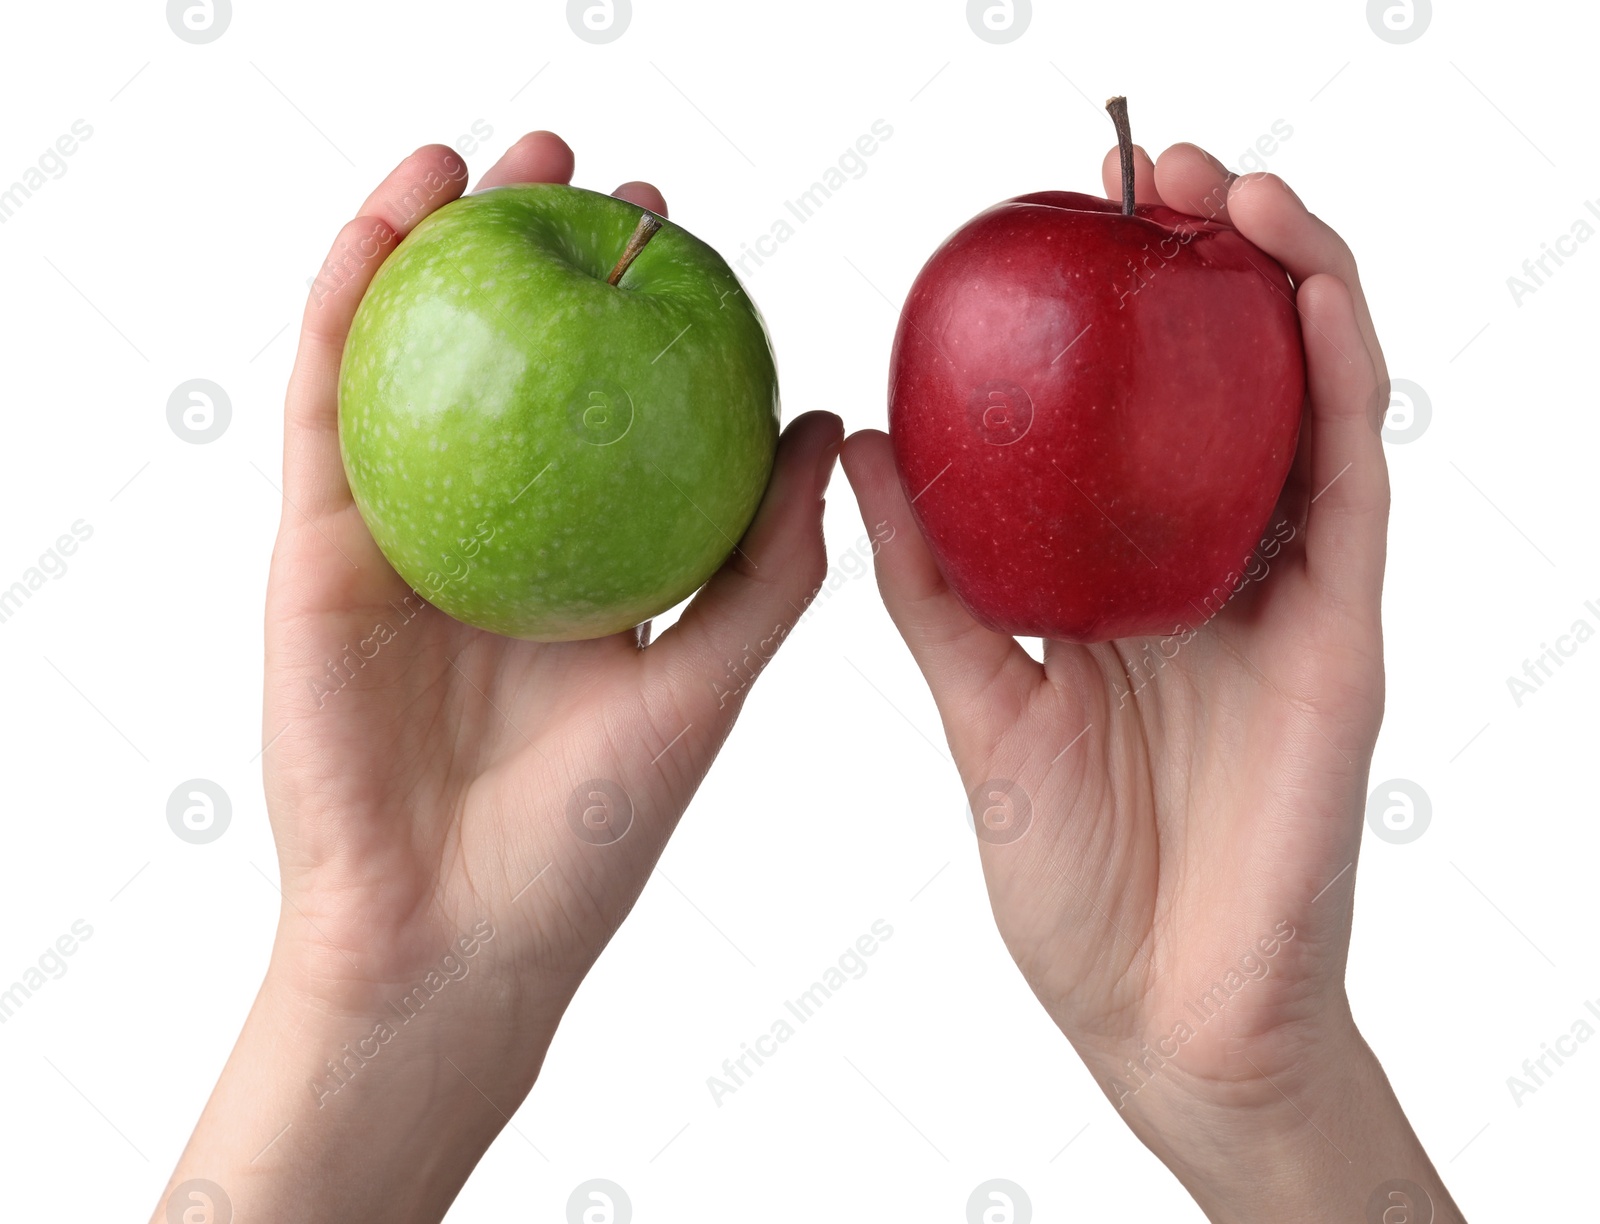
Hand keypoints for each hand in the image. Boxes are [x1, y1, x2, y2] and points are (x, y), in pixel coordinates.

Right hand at [155, 131, 841, 1223]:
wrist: (448, 934)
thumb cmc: (586, 836)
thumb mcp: (705, 687)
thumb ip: (765, 568)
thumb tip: (822, 430)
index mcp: (584, 562)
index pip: (611, 409)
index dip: (639, 318)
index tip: (679, 239)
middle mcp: (495, 532)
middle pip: (512, 365)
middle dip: (542, 257)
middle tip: (592, 180)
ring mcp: (401, 531)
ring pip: (410, 359)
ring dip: (435, 246)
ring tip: (483, 159)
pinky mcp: (316, 543)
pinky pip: (325, 404)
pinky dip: (343, 305)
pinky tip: (386, 226)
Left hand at [843, 142, 1461, 1221]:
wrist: (1161, 1017)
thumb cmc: (1080, 881)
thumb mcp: (981, 702)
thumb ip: (932, 579)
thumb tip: (855, 448)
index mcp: (1131, 588)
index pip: (1134, 416)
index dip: (1109, 312)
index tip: (1055, 222)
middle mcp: (1218, 573)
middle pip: (1225, 385)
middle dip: (1196, 263)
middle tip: (1140, 172)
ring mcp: (1290, 598)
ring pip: (1309, 400)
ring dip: (1282, 277)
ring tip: (1226, 185)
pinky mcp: (1342, 638)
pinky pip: (1357, 481)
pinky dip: (1341, 372)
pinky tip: (1306, 286)